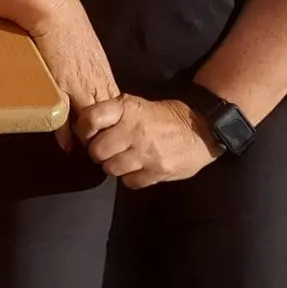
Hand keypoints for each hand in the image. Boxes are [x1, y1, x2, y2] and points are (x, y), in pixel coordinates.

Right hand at [27, 0, 121, 151]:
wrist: (53, 10)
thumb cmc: (68, 26)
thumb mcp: (84, 50)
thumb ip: (87, 68)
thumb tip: (84, 79)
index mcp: (104, 75)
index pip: (115, 111)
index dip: (114, 127)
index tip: (112, 139)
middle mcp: (97, 83)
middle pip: (109, 121)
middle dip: (108, 138)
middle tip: (105, 155)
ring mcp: (80, 87)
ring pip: (93, 122)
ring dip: (91, 138)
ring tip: (88, 154)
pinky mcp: (61, 86)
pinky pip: (68, 117)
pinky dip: (68, 133)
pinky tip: (67, 145)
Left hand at [78, 96, 218, 187]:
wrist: (202, 129)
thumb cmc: (164, 117)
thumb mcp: (137, 105)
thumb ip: (113, 114)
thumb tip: (86, 126)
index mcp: (127, 109)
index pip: (91, 119)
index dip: (84, 129)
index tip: (87, 134)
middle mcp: (134, 130)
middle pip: (97, 150)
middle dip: (98, 153)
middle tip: (106, 151)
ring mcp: (146, 153)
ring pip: (111, 169)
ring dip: (113, 167)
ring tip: (122, 160)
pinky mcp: (158, 171)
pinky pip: (129, 182)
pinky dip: (129, 178)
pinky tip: (137, 169)